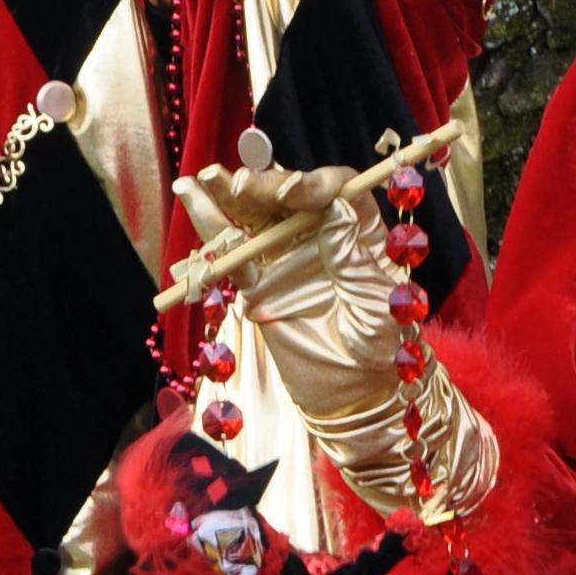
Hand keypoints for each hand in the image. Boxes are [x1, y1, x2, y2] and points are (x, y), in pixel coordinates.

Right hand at [174, 162, 386, 345]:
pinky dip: (214, 232)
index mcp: (358, 232)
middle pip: (288, 196)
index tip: (293, 194)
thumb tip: (336, 208)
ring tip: (205, 180)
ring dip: (229, 196)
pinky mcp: (260, 285)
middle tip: (240, 185)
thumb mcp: (375, 302)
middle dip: (263, 186)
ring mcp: (287, 258)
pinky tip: (193, 201)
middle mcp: (320, 236)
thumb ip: (351, 258)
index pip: (335, 190)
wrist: (357, 394)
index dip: (312, 184)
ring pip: (256, 217)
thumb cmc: (381, 348)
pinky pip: (235, 256)